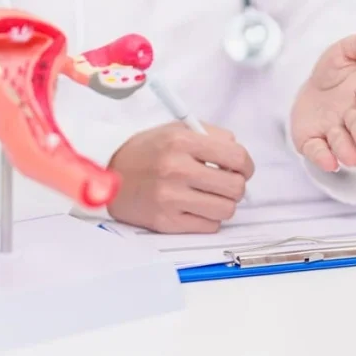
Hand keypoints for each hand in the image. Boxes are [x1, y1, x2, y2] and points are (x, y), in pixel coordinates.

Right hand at [107, 122, 254, 233]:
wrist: (109, 176)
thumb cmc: (146, 152)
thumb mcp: (175, 130)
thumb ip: (211, 136)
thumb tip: (240, 158)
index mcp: (181, 141)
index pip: (237, 157)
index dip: (246, 165)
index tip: (242, 168)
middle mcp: (176, 169)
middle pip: (235, 187)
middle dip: (236, 185)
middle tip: (225, 182)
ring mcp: (171, 198)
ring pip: (226, 210)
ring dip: (223, 203)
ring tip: (209, 195)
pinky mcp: (167, 222)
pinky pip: (209, 226)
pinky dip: (208, 218)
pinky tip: (195, 206)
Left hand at [290, 22, 355, 171]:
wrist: (313, 90)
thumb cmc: (336, 70)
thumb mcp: (347, 50)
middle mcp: (353, 114)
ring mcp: (334, 129)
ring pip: (342, 141)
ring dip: (347, 150)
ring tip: (352, 159)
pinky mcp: (315, 140)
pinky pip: (318, 149)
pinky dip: (323, 157)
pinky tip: (328, 162)